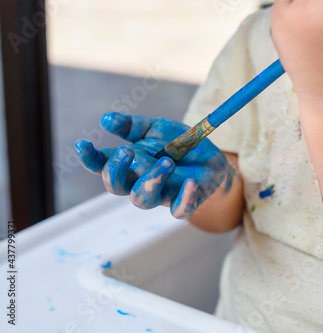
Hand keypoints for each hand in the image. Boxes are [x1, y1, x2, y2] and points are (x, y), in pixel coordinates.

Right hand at [75, 112, 229, 218]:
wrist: (212, 158)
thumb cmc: (179, 144)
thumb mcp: (157, 128)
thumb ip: (132, 126)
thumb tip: (106, 119)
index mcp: (130, 164)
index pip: (102, 165)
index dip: (90, 159)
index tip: (83, 144)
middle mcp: (139, 181)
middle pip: (115, 187)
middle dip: (116, 171)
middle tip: (128, 151)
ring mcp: (161, 194)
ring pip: (142, 199)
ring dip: (151, 180)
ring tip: (167, 161)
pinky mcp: (184, 202)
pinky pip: (179, 211)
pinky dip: (184, 199)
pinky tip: (191, 183)